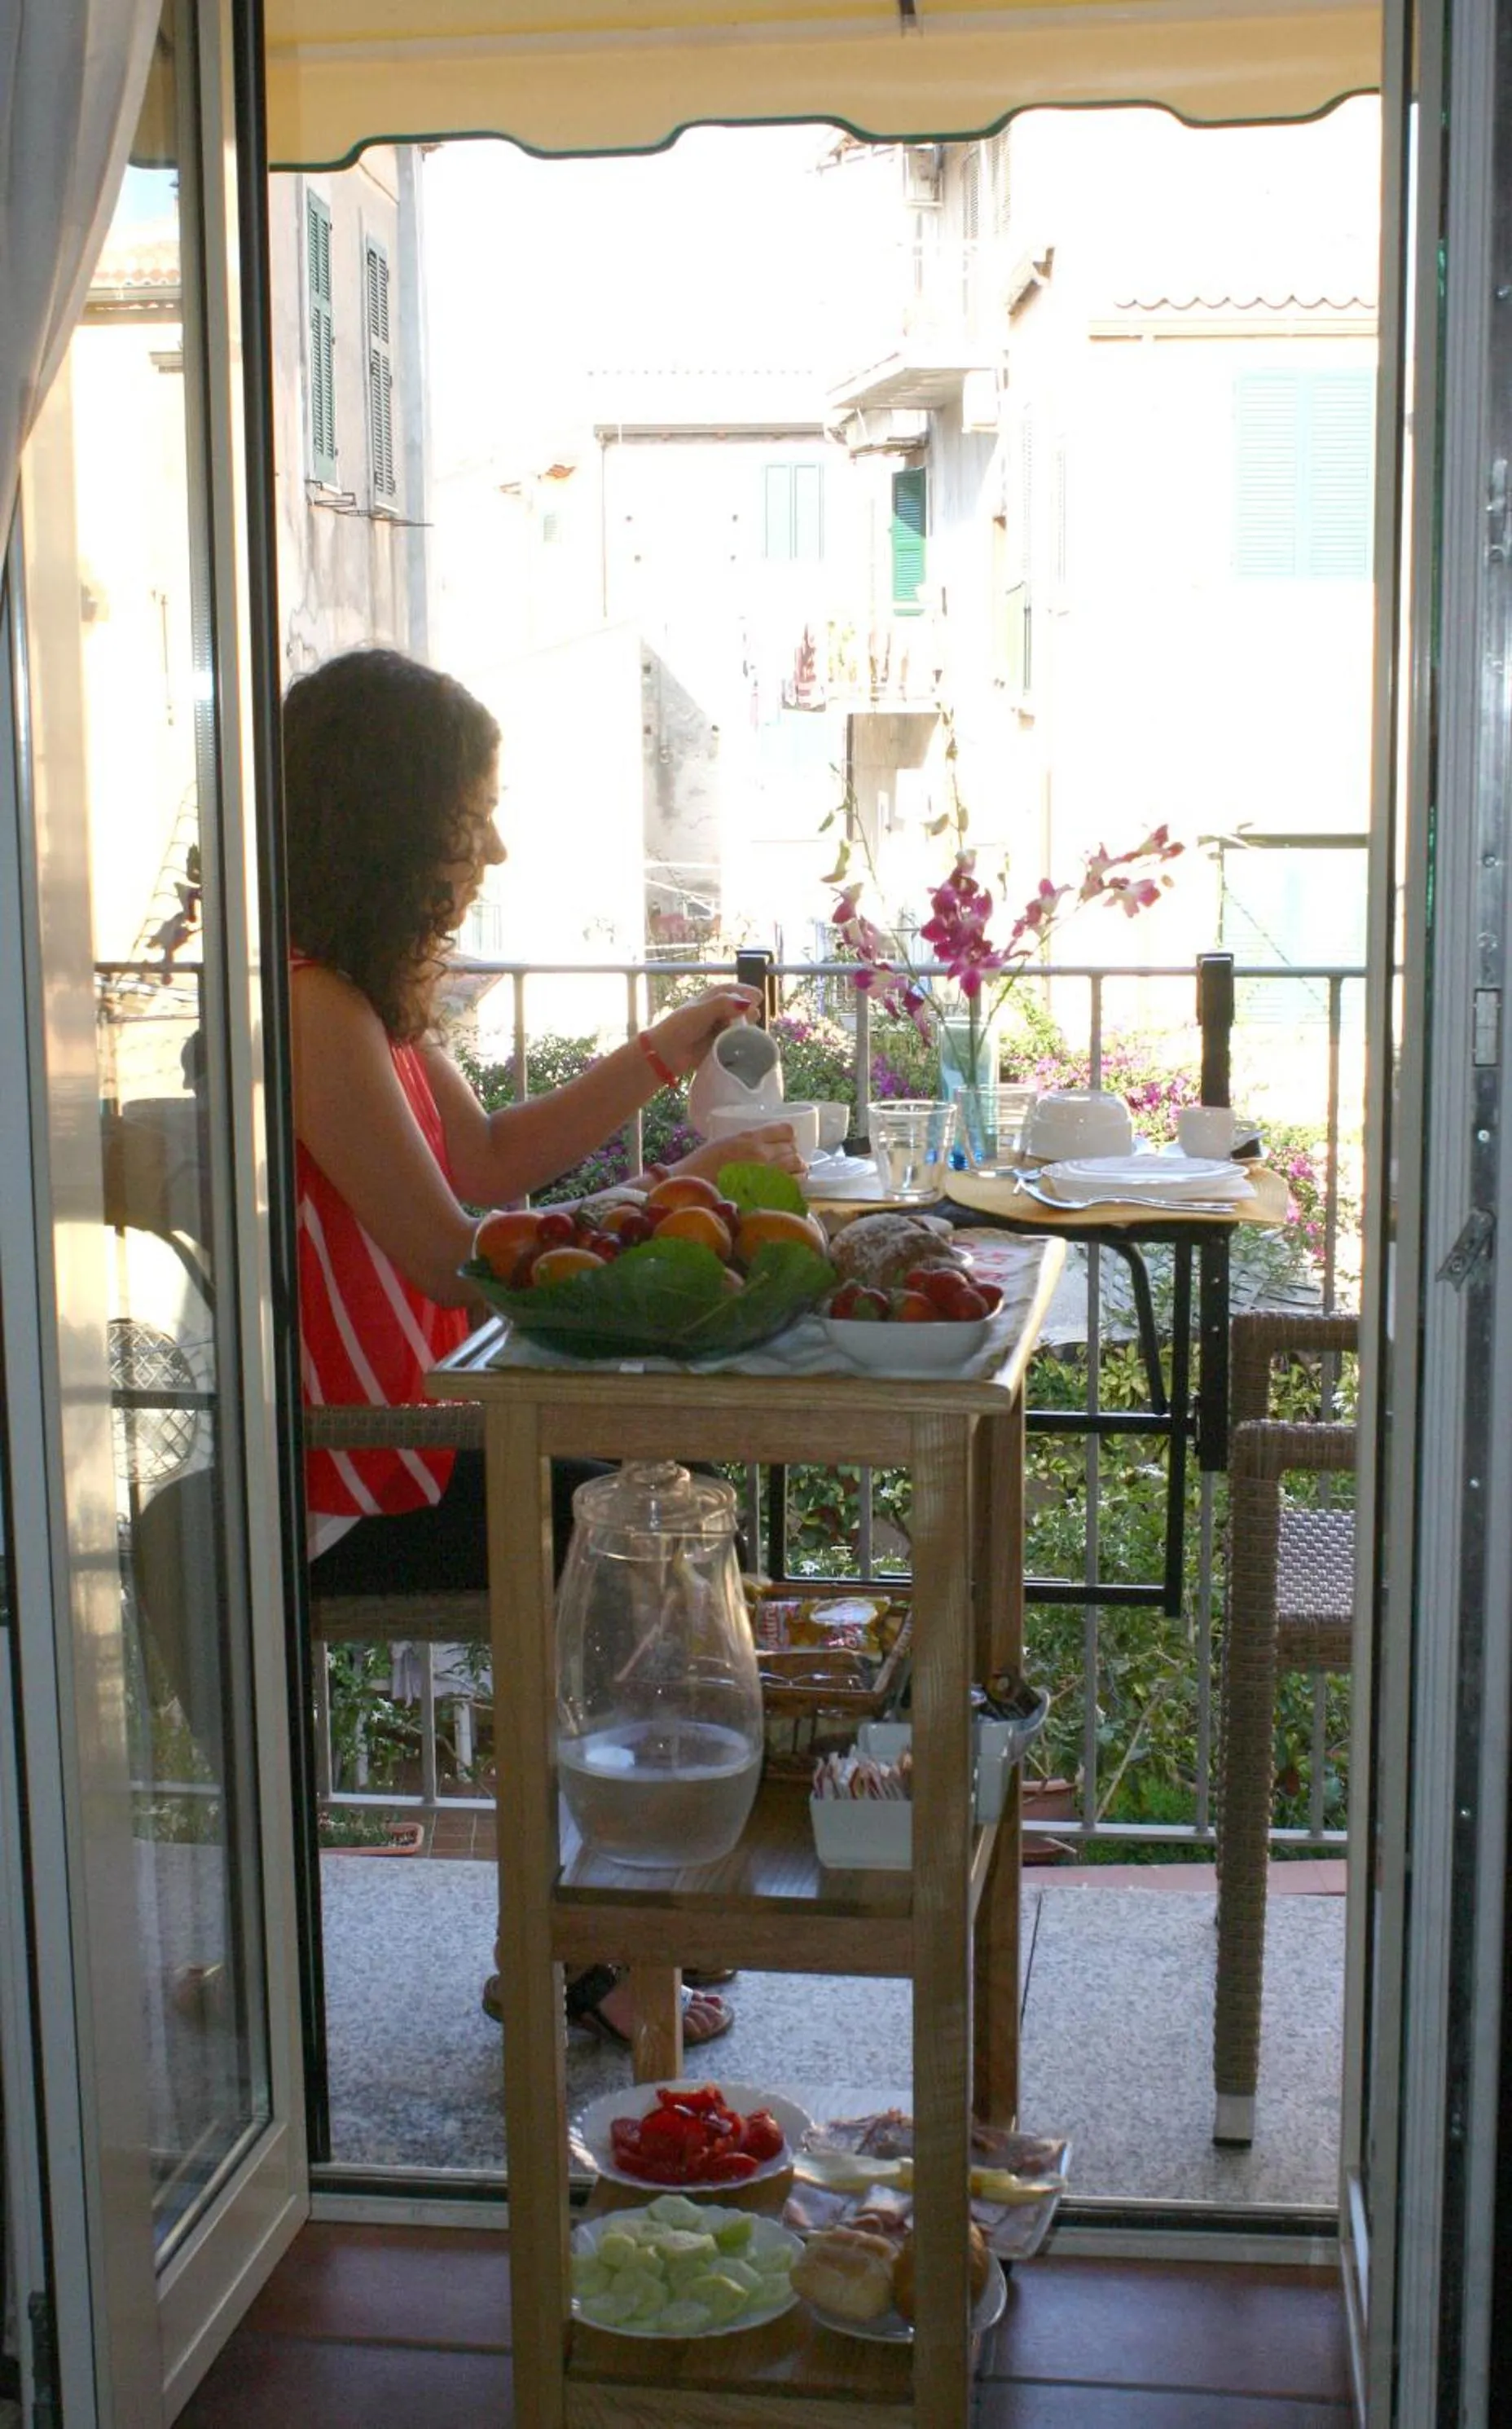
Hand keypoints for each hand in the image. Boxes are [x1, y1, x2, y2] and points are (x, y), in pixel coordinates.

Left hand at [648, 987, 761, 1078]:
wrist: (666, 1053)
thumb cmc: (680, 1027)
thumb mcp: (701, 1011)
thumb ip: (723, 1004)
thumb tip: (747, 1003)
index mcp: (708, 1000)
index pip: (730, 990)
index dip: (745, 991)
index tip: (758, 996)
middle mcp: (714, 1013)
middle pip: (737, 1008)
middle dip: (748, 1009)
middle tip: (755, 1013)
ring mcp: (716, 1030)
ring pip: (737, 1024)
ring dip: (745, 1025)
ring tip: (751, 1026)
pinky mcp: (718, 1046)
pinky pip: (734, 1041)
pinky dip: (741, 1039)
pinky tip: (747, 1040)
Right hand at [672, 1122, 806, 1181]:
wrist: (687, 1187)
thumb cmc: (699, 1166)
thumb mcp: (723, 1143)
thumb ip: (745, 1142)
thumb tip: (762, 1146)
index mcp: (749, 1137)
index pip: (786, 1130)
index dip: (787, 1137)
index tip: (783, 1144)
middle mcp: (761, 1153)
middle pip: (793, 1149)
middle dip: (791, 1155)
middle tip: (784, 1163)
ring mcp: (766, 1173)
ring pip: (798, 1166)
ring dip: (795, 1170)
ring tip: (787, 1175)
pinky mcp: (766, 1193)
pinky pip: (793, 1185)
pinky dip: (793, 1185)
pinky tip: (784, 1187)